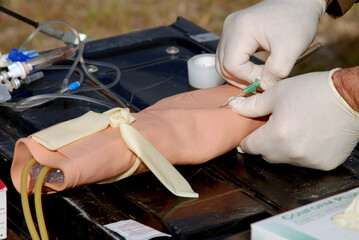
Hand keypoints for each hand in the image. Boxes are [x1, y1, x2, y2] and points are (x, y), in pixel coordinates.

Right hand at [216, 0, 324, 89]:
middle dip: (241, 80)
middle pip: (223, 66)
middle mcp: (230, 27)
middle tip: (262, 83)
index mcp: (241, 29)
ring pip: (222, 63)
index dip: (248, 78)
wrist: (300, 3)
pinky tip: (254, 70)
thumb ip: (275, 73)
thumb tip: (262, 87)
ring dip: (238, 75)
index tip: (268, 78)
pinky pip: (228, 57)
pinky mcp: (232, 32)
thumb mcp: (291, 51)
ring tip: (259, 78)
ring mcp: (229, 29)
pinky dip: (239, 67)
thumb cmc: (297, 22)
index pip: (232, 65)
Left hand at [229, 70, 358, 169]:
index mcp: (276, 136)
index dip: (247, 138)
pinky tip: (310, 135)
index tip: (250, 133)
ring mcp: (308, 161)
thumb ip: (252, 105)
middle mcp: (291, 153)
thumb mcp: (278, 93)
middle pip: (266, 154)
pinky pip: (303, 161)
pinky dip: (302, 151)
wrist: (351, 98)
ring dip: (284, 148)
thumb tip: (234, 107)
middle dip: (266, 141)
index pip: (249, 147)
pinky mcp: (323, 165)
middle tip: (275, 125)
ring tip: (295, 127)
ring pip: (284, 159)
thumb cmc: (314, 92)